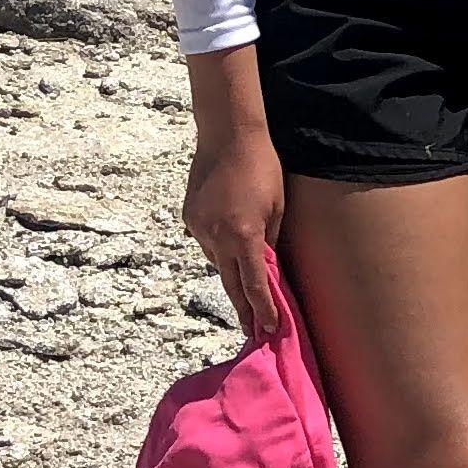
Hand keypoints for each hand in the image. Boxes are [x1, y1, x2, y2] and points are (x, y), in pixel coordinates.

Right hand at [184, 116, 288, 343]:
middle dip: (242, 308)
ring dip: (231, 271)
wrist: (227, 137)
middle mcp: (217, 237)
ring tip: (246, 281)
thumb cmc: (263, 169)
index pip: (254, 284)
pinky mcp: (189, 218)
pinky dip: (219, 247)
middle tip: (252, 330)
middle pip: (230, 283)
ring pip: (217, 261)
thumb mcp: (277, 208)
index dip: (262, 308)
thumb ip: (270, 242)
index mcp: (244, 236)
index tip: (268, 329)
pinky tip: (229, 238)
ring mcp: (199, 228)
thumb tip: (266, 268)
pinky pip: (207, 242)